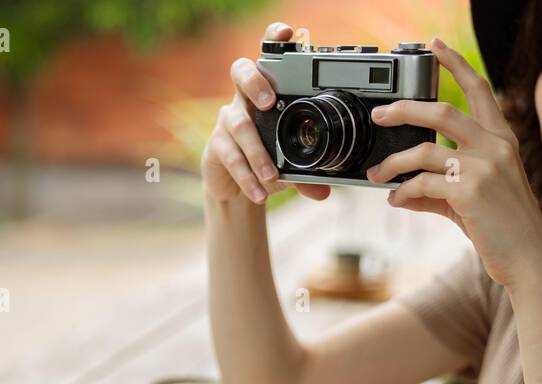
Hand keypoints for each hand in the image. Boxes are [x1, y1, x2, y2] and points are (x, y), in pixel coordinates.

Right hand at [202, 22, 330, 204]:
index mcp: (267, 93)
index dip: (274, 40)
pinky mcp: (216, 145)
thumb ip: (307, 175)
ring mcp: (227, 121)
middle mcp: (244, 100)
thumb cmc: (267, 164)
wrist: (238, 190)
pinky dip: (246, 175)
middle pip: (241, 72)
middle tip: (268, 101)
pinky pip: (231, 156)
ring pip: (239, 125)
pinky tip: (258, 190)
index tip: (287, 33)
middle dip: (255, 82)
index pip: (268, 57)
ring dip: (257, 152)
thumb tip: (324, 191)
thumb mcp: (290, 166)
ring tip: (272, 176)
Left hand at [366, 37, 541, 291]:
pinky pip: (421, 183)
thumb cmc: (503, 229)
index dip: (455, 64)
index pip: (478, 89)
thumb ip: (438, 191)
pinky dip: (402, 191)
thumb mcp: (472, 200)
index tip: (435, 46)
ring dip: (392, 162)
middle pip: (442, 110)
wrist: (529, 259)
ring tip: (376, 173)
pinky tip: (396, 199)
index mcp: (501, 139)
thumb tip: (399, 193)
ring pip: (424, 149)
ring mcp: (484, 168)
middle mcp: (495, 146)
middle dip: (404, 109)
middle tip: (379, 114)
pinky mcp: (470, 192)